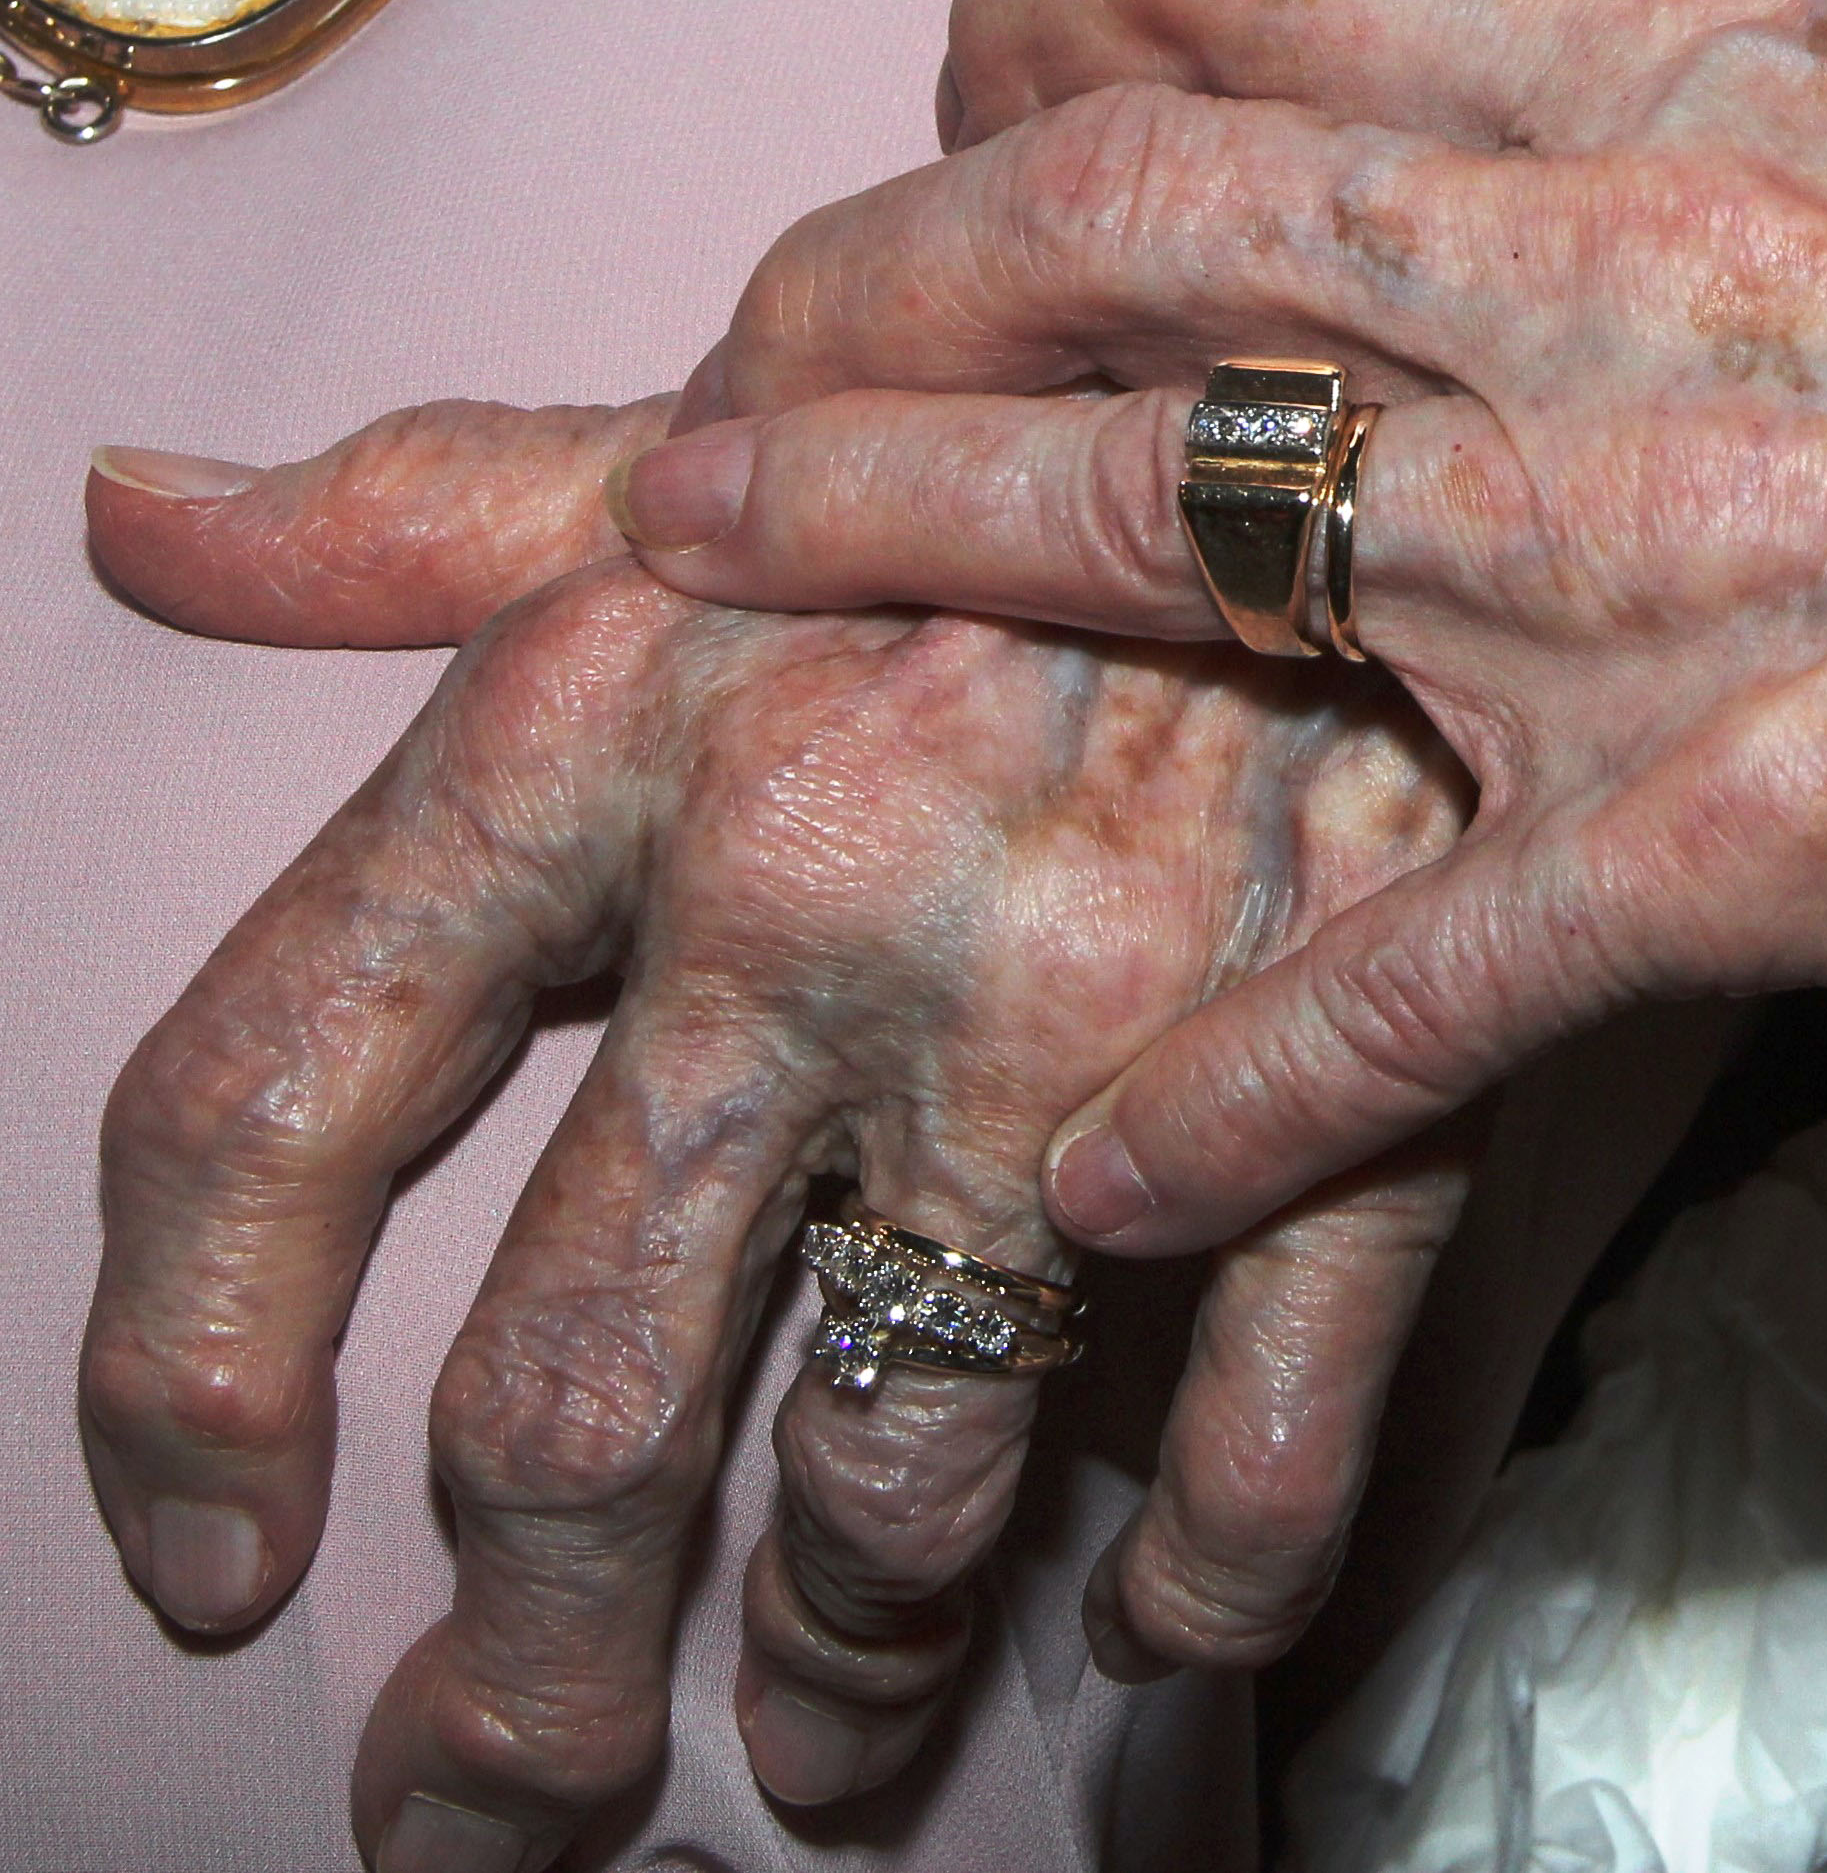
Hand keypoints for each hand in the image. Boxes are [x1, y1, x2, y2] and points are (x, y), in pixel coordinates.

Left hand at [80, 398, 1472, 1867]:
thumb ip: (425, 518)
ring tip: (822, 1713)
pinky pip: (1243, 1447)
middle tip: (503, 1788)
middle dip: (522, 1678)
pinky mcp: (1334, 1080)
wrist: (1391, 396)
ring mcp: (1081, 1008)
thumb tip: (133, 524)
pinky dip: (1198, 1575)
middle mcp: (806, 878)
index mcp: (605, 714)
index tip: (209, 1560)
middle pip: (571, 1401)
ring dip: (840, 1651)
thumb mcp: (722, 451)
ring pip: (894, 1471)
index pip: (266, 1100)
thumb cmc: (1015, 434)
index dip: (175, 1380)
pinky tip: (1148, 1606)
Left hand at [607, 0, 1826, 1279]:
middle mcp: (1628, 281)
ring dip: (872, 545)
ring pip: (1147, 515)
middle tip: (713, 373)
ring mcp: (1654, 559)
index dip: (1021, 22)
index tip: (950, 107)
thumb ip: (1721, 147)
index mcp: (1710, 87)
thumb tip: (1529, 130)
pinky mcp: (1742, 842)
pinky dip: (1222, 1090)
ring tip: (685, 582)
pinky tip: (1103, 1169)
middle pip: (1109, 217)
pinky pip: (1388, 982)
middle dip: (848, 283)